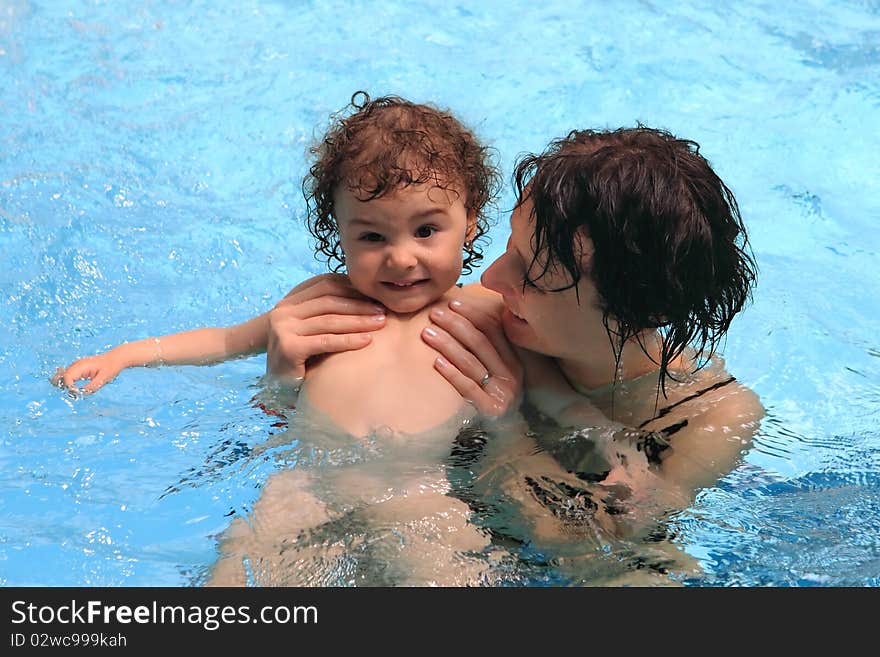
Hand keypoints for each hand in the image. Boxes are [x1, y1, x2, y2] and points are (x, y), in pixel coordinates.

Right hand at [51, 352, 125, 395]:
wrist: (116, 358)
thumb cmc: (111, 367)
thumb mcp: (103, 379)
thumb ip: (92, 387)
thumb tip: (82, 394)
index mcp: (82, 365)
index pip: (68, 377)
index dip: (69, 387)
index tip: (76, 394)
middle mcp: (77, 364)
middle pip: (63, 376)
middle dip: (65, 386)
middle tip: (74, 395)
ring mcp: (77, 365)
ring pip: (64, 376)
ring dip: (66, 384)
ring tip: (73, 392)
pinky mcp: (78, 368)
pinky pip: (69, 375)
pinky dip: (69, 382)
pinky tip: (74, 388)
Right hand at [266, 273, 385, 382]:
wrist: (276, 387)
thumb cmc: (301, 358)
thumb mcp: (311, 329)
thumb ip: (326, 312)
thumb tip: (365, 297)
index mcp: (290, 301)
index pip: (325, 284)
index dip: (352, 288)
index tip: (375, 295)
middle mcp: (283, 311)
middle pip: (329, 300)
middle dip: (359, 304)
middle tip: (382, 310)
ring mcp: (283, 328)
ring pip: (329, 320)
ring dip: (359, 320)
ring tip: (380, 323)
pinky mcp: (288, 347)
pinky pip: (326, 341)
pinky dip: (349, 340)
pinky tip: (367, 341)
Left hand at [421, 298, 522, 417]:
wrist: (505, 438)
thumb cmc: (494, 399)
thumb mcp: (498, 374)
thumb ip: (489, 351)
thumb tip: (465, 319)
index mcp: (514, 361)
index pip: (493, 330)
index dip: (473, 314)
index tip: (452, 303)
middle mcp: (511, 375)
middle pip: (479, 342)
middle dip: (455, 325)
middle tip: (434, 314)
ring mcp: (501, 393)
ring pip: (470, 362)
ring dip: (447, 344)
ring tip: (427, 333)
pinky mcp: (490, 410)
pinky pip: (468, 387)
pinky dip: (451, 373)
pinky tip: (436, 362)